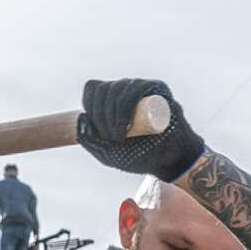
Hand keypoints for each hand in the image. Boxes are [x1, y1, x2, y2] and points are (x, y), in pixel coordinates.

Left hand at [77, 78, 205, 180]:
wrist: (169, 161)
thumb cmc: (140, 156)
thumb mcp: (106, 153)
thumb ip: (88, 140)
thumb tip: (81, 117)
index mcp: (113, 98)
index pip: (93, 89)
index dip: (90, 106)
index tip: (99, 130)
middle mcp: (126, 89)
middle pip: (103, 90)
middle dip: (101, 117)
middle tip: (112, 139)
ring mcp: (142, 87)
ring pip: (116, 88)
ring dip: (112, 115)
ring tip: (120, 137)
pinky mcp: (158, 89)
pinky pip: (136, 88)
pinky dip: (125, 105)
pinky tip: (126, 124)